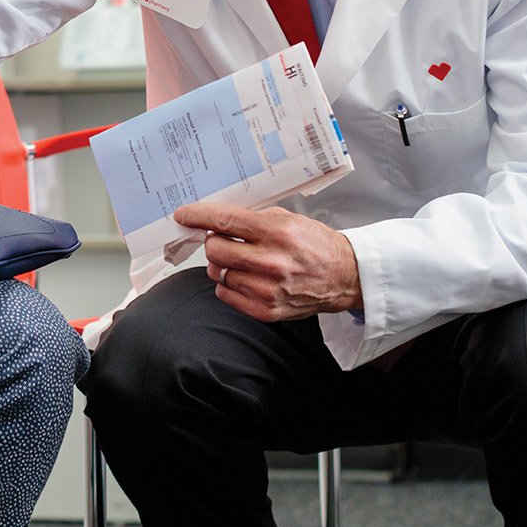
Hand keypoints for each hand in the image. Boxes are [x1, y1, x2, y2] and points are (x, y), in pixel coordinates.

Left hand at [172, 202, 361, 321]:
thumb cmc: (314, 244)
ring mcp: (268, 289)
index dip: (197, 216)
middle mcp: (271, 262)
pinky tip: (245, 277)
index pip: (224, 222)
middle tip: (224, 240)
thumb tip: (214, 222)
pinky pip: (225, 295)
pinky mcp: (266, 311)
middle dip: (214, 242)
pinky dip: (228, 284)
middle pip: (215, 250)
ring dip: (223, 265)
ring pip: (218, 273)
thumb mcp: (287, 219)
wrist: (344, 276)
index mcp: (276, 232)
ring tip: (242, 261)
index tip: (183, 215)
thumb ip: (251, 220)